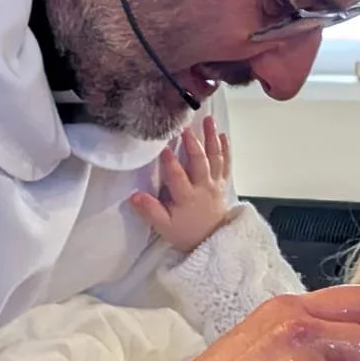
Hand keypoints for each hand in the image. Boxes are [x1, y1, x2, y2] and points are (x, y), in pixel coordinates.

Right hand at [129, 116, 233, 253]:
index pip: (177, 176)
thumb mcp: (164, 227)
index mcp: (186, 197)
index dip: (169, 161)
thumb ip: (150, 210)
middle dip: (192, 144)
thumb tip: (134, 196)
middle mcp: (203, 187)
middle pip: (199, 162)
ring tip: (209, 120)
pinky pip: (225, 164)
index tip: (162, 146)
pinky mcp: (222, 184)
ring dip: (211, 138)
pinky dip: (225, 149)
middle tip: (185, 127)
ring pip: (215, 158)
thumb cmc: (186, 232)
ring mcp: (214, 184)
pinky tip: (222, 135)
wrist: (212, 241)